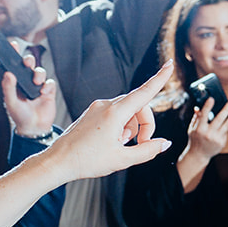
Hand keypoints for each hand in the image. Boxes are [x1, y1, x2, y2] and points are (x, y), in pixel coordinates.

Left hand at [3, 53, 56, 136]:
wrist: (35, 128)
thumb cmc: (19, 115)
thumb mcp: (10, 102)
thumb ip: (8, 87)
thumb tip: (8, 73)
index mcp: (15, 82)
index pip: (13, 65)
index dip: (13, 54)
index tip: (13, 44)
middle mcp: (26, 82)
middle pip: (28, 64)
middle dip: (28, 60)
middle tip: (27, 63)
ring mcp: (37, 86)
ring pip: (40, 72)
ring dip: (38, 74)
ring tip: (36, 83)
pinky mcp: (48, 92)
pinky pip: (50, 83)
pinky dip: (47, 86)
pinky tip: (43, 93)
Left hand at [40, 64, 172, 182]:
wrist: (57, 161)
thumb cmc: (86, 160)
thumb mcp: (123, 160)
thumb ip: (148, 150)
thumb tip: (165, 143)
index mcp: (114, 113)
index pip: (144, 93)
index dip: (159, 79)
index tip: (170, 65)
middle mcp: (105, 106)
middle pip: (139, 106)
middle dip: (146, 124)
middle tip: (144, 144)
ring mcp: (97, 108)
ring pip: (127, 111)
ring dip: (133, 127)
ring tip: (122, 145)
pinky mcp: (92, 113)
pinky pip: (115, 114)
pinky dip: (121, 127)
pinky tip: (113, 142)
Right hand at [185, 98, 227, 160]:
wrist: (199, 155)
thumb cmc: (195, 139)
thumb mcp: (192, 129)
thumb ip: (196, 118)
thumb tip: (198, 108)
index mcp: (199, 129)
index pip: (204, 115)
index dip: (207, 106)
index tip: (211, 98)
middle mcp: (208, 134)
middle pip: (219, 119)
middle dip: (226, 110)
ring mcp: (216, 139)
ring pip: (227, 125)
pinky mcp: (222, 142)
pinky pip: (226, 131)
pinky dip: (227, 126)